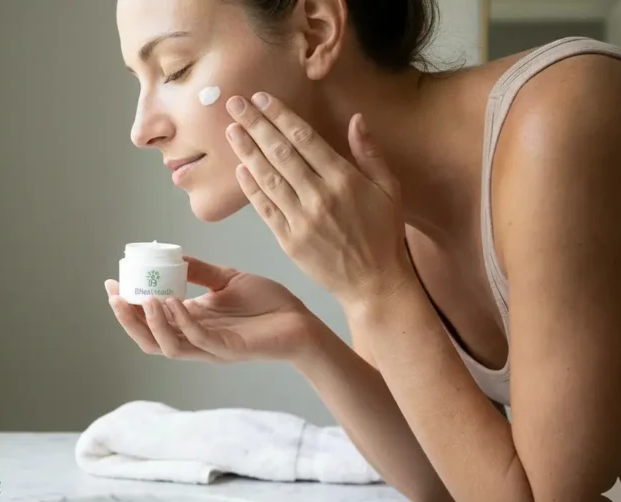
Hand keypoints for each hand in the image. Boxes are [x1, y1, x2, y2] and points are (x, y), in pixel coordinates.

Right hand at [105, 256, 327, 363]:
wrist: (303, 322)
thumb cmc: (268, 304)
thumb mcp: (227, 280)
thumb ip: (200, 272)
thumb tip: (173, 257)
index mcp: (191, 322)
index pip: (150, 320)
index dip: (128, 305)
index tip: (111, 282)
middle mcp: (196, 339)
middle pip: (150, 339)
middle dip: (129, 320)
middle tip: (115, 296)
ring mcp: (211, 348)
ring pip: (169, 345)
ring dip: (151, 324)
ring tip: (142, 300)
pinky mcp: (229, 350)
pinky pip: (198, 340)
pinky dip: (181, 322)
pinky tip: (171, 302)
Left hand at [224, 92, 413, 307]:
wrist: (374, 283)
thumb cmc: (384, 234)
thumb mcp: (389, 189)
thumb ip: (370, 153)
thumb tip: (356, 118)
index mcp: (344, 179)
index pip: (305, 138)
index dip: (281, 116)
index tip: (262, 98)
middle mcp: (319, 196)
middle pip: (280, 152)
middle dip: (255, 125)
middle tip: (235, 104)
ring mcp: (301, 219)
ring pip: (268, 178)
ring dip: (247, 151)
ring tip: (231, 131)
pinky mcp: (288, 240)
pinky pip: (264, 209)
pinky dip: (251, 188)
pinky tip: (239, 169)